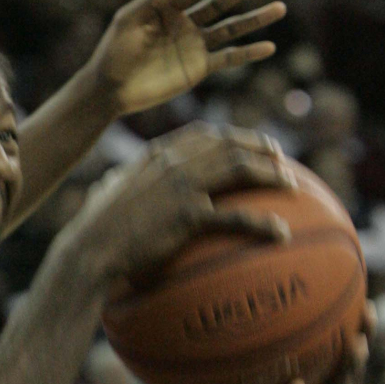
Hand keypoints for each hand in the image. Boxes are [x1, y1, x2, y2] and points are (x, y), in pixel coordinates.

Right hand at [71, 122, 294, 283]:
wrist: (90, 248)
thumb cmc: (95, 227)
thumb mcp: (106, 192)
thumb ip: (116, 181)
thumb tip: (109, 182)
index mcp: (157, 155)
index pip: (205, 135)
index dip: (236, 136)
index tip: (257, 144)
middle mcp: (173, 163)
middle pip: (230, 145)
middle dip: (263, 149)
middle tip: (284, 162)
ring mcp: (181, 187)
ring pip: (240, 169)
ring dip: (271, 175)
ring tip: (294, 187)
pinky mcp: (187, 215)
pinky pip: (236, 216)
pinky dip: (263, 224)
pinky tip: (281, 234)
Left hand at [87, 0, 285, 116]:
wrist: (112, 89)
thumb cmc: (114, 52)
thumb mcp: (127, 21)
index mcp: (167, 7)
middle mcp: (185, 23)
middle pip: (217, 5)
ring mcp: (195, 45)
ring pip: (230, 29)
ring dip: (254, 19)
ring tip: (279, 8)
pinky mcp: (200, 67)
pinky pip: (229, 58)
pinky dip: (249, 53)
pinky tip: (269, 46)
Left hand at [188, 306, 370, 383]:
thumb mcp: (229, 373)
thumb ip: (232, 347)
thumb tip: (221, 303)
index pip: (336, 359)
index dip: (355, 335)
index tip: (366, 305)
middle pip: (345, 375)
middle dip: (361, 346)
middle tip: (369, 318)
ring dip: (344, 374)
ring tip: (354, 347)